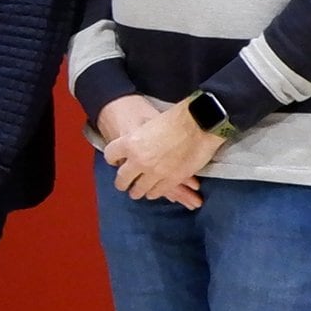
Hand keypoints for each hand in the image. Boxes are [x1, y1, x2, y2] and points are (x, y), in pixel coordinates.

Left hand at [97, 94, 213, 206]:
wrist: (199, 123)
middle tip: (123, 184)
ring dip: (138, 191)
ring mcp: (155, 172)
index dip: (113, 158)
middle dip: (122, 182)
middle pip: (122, 178)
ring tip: (137, 192)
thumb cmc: (176, 118)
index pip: (110, 155)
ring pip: (139, 189)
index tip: (115, 161)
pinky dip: (154, 193)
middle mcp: (139, 160)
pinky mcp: (171, 180)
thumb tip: (135, 146)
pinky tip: (153, 192)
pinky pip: (157, 192)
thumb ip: (139, 138)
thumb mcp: (148, 124)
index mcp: (130, 143)